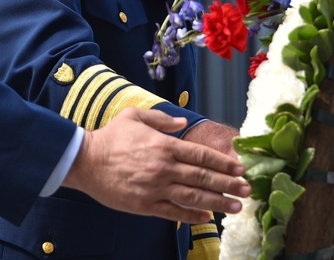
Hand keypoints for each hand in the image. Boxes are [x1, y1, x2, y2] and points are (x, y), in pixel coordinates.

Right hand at [61, 108, 250, 223]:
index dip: (223, 162)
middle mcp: (164, 168)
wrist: (86, 161)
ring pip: (194, 197)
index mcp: (164, 145)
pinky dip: (192, 215)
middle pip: (203, 178)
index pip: (202, 155)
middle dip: (229, 184)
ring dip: (217, 202)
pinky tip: (206, 217)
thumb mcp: (135, 116)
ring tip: (235, 207)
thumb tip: (182, 122)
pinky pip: (174, 212)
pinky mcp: (146, 205)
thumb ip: (162, 118)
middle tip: (247, 190)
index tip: (240, 168)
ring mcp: (156, 188)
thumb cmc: (111, 137)